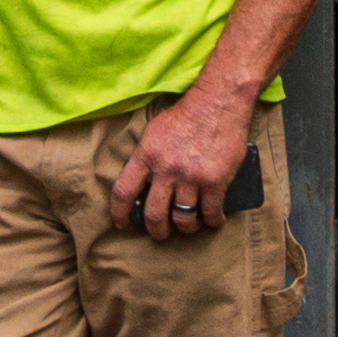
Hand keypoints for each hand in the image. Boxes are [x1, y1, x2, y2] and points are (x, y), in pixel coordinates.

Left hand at [110, 82, 257, 236]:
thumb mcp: (154, 131)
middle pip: (153, 213)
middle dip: (156, 230)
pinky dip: (213, 220)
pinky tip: (214, 219)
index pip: (124, 191)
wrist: (218, 103)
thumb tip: (141, 182)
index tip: (121, 224)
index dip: (119, 213)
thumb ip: (146, 156)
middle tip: (160, 233)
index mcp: (147, 155)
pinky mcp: (215, 181)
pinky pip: (211, 212)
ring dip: (186, 228)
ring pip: (183, 218)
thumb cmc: (186, 115)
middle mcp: (166, 169)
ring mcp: (191, 177)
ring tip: (189, 226)